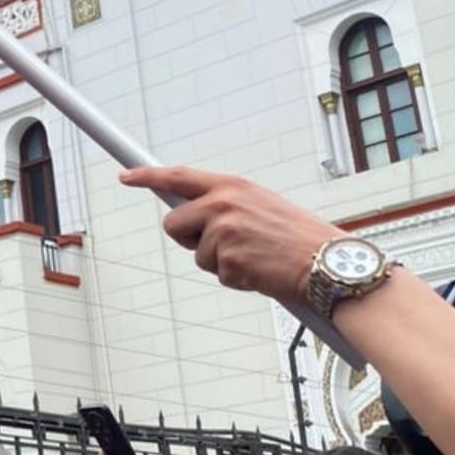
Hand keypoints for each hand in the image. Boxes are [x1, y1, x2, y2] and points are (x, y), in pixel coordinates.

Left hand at [120, 167, 344, 305]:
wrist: (327, 262)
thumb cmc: (297, 237)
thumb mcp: (260, 204)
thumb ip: (225, 204)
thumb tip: (191, 213)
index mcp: (232, 186)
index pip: (178, 176)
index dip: (148, 176)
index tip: (127, 176)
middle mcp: (223, 204)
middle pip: (173, 224)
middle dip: (188, 239)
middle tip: (223, 245)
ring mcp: (224, 232)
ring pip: (195, 254)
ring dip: (219, 262)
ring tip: (254, 256)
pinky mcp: (227, 259)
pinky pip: (215, 274)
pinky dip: (234, 278)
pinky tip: (259, 270)